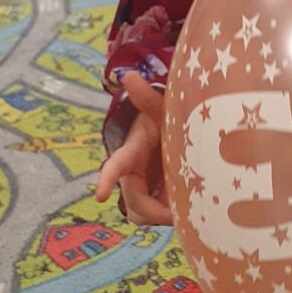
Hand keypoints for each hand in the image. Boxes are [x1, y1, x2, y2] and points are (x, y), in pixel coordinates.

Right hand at [94, 72, 173, 225]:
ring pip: (143, 214)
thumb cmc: (163, 118)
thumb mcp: (159, 109)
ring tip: (188, 208)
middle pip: (133, 203)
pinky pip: (158, 215)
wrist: (172, 131)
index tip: (99, 195)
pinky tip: (192, 210)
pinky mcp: (157, 198)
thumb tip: (129, 76)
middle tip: (178, 214)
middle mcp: (133, 174)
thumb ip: (146, 97)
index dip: (107, 179)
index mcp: (132, 152)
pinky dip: (172, 216)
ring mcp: (144, 188)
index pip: (115, 166)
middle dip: (152, 211)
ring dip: (162, 215)